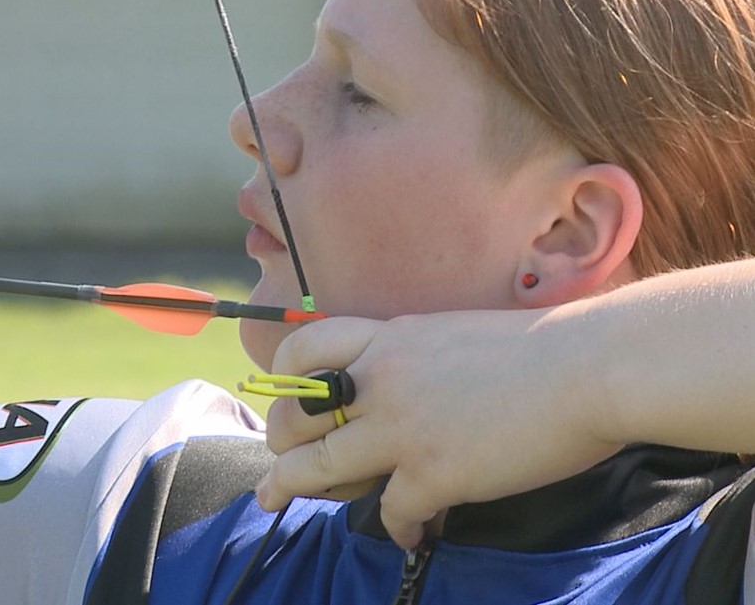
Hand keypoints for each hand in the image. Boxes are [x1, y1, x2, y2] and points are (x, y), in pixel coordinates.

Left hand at [257, 311, 622, 548]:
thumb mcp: (454, 334)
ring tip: (282, 498)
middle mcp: (382, 380)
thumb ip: (415, 359)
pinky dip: (397, 528)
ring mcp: (402, 428)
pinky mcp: (433, 473)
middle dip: (279, 441)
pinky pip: (391, 512)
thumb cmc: (540, 348)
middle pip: (297, 414)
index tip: (282, 395)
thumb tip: (404, 391)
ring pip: (317, 466)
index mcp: (389, 339)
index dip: (283, 374)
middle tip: (279, 459)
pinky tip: (412, 534)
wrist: (591, 367)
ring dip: (295, 486)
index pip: (305, 346)